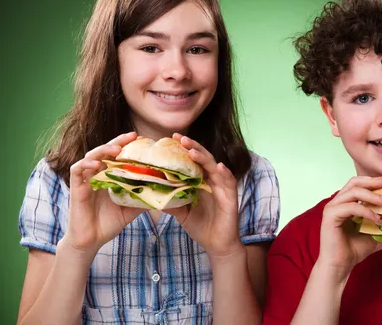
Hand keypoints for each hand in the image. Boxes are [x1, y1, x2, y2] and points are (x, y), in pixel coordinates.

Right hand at [63, 132, 146, 255]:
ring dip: (103, 149)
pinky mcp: (76, 188)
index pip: (118, 155)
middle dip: (119, 141)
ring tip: (117, 149)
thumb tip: (165, 192)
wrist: (91, 241)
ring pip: (91, 156)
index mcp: (110, 175)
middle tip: (133, 136)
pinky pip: (77, 170)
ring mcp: (85, 179)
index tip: (143, 139)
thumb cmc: (109, 223)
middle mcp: (97, 174)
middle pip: (106, 150)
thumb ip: (143, 198)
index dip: (128, 145)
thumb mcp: (131, 209)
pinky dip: (86, 164)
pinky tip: (97, 163)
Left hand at [163, 134, 242, 258]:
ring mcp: (222, 187)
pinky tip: (219, 167)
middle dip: (192, 147)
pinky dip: (225, 173)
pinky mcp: (231, 197)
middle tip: (180, 138)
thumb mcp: (181, 212)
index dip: (184, 149)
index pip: (193, 160)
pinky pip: (229, 182)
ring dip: (204, 157)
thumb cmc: (200, 226)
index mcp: (201, 181)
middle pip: (203, 159)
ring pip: (214, 167)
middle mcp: (212, 180)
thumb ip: (170, 200)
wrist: (216, 244)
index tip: (171, 138)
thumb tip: (150, 192)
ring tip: (192, 150)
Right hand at [317, 176, 381, 280]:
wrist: (340, 266)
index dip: (373, 181)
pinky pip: (351, 207)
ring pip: (353, 192)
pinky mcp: (330, 216)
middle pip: (354, 182)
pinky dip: (365, 210)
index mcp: (345, 203)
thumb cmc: (354, 250)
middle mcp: (337, 202)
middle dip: (373, 181)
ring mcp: (332, 208)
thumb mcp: (375, 234)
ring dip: (372, 195)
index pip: (359, 184)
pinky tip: (376, 218)